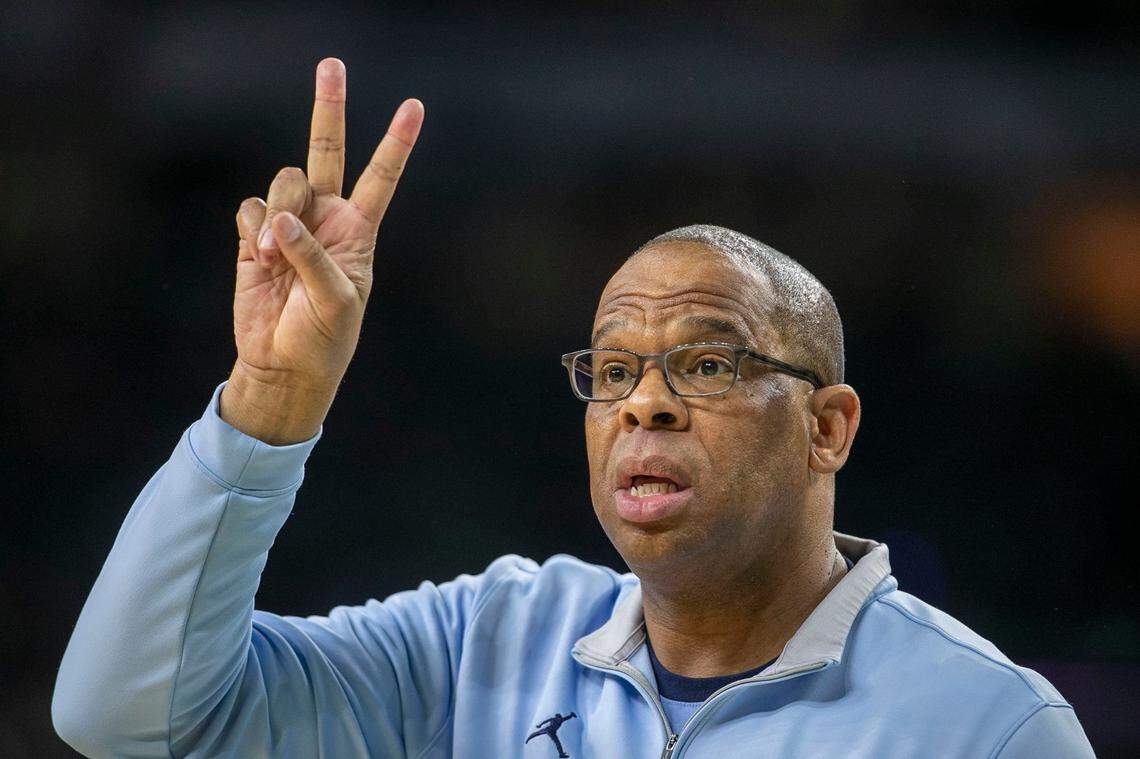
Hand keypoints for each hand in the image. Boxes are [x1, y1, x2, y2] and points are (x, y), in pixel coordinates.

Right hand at [221, 58, 423, 443]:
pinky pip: (250, 206)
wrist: (281, 363)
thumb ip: (312, 257)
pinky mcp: (253, 235)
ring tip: (272, 254)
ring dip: (278, 212)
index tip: (414, 107)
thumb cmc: (323, 339)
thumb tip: (279, 221)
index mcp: (359, 231)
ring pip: (283, 182)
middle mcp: (326, 218)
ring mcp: (290, 224)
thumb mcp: (336, 302)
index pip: (382, 178)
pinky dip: (252, 227)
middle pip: (327, 151)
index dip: (396, 143)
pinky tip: (258, 256)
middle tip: (331, 65)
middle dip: (329, 108)